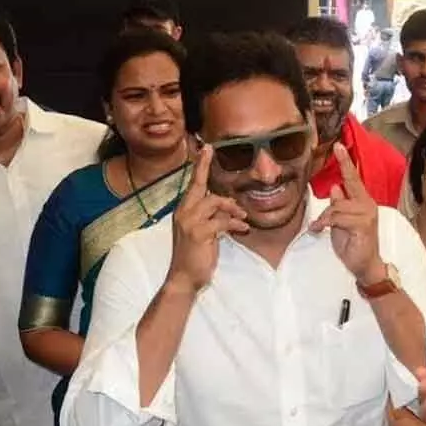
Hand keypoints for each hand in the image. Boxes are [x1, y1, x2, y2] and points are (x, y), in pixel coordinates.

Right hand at [166, 146, 249, 291]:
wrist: (184, 278)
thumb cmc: (195, 255)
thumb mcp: (204, 232)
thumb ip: (213, 216)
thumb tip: (230, 206)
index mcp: (184, 210)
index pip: (193, 184)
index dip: (200, 166)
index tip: (206, 148)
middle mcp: (183, 212)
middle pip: (199, 185)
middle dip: (205, 167)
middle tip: (211, 150)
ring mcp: (189, 222)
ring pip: (214, 202)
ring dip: (232, 208)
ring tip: (242, 218)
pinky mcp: (199, 233)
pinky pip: (222, 220)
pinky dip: (235, 224)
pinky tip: (242, 230)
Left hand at [309, 143, 380, 279]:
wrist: (365, 266)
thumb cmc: (353, 245)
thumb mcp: (341, 222)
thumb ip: (340, 205)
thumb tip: (336, 188)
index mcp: (363, 202)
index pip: (354, 179)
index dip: (347, 163)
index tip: (340, 146)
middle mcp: (368, 205)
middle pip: (349, 184)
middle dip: (344, 165)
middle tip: (338, 147)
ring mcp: (367, 214)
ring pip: (338, 205)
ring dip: (325, 216)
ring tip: (320, 228)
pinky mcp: (363, 225)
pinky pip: (338, 217)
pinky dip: (325, 223)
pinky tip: (320, 230)